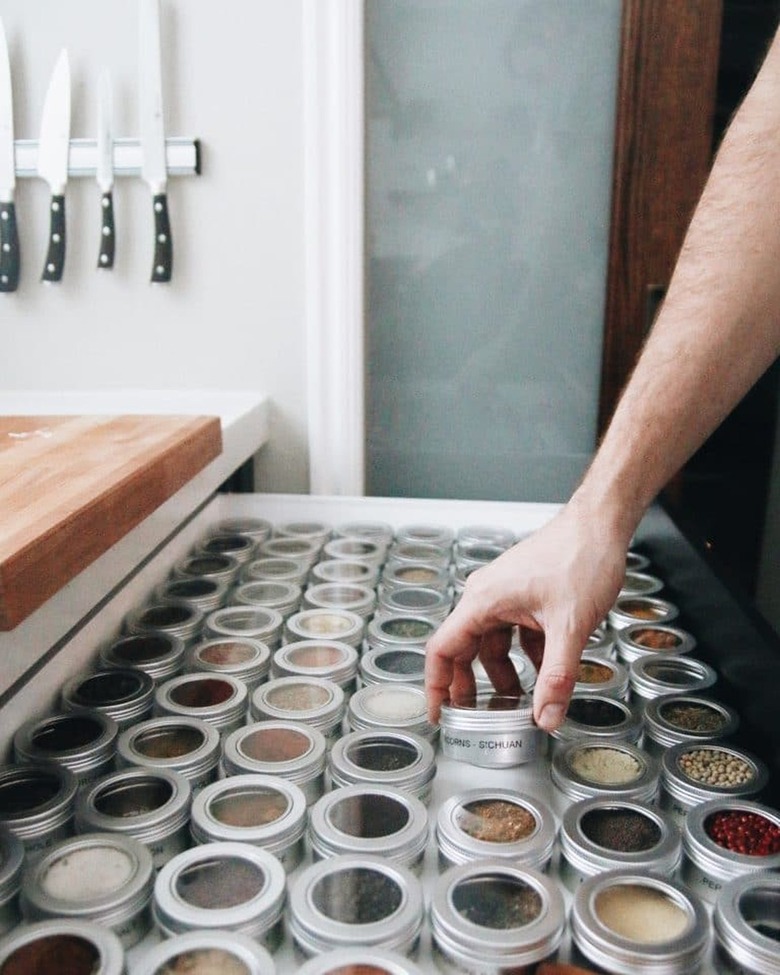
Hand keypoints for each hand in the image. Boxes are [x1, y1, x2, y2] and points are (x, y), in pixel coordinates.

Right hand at [425, 495, 628, 730]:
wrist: (601, 525)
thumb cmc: (581, 556)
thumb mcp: (570, 626)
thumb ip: (557, 677)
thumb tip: (547, 716)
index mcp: (483, 601)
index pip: (443, 649)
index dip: (437, 686)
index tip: (440, 713)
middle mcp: (487, 596)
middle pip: (464, 648)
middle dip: (470, 685)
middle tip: (477, 716)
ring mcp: (505, 594)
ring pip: (492, 642)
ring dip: (502, 671)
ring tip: (518, 699)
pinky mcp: (523, 593)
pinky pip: (513, 631)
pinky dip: (525, 652)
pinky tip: (546, 666)